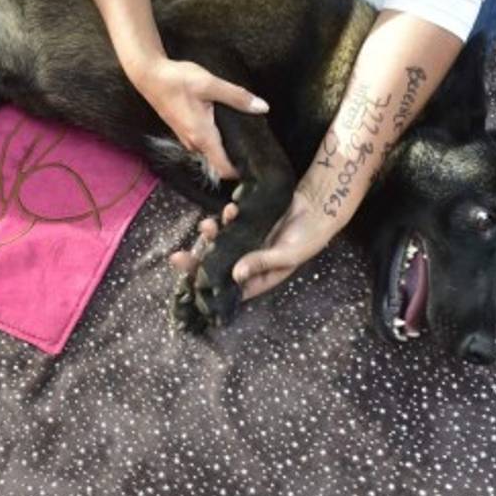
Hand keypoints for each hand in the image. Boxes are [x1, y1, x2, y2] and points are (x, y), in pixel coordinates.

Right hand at [132, 57, 267, 179]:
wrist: (149, 75)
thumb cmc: (177, 80)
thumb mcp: (210, 84)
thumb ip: (237, 96)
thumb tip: (262, 107)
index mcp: (202, 136)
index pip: (223, 168)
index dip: (240, 171)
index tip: (256, 165)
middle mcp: (193, 143)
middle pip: (218, 161)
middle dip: (235, 157)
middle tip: (255, 146)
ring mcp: (186, 138)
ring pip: (210, 152)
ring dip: (224, 147)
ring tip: (242, 134)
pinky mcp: (182, 131)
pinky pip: (203, 143)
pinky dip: (214, 140)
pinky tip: (223, 125)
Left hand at [170, 189, 334, 300]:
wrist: (318, 206)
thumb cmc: (308, 238)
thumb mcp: (287, 254)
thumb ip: (262, 262)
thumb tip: (236, 274)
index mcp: (258, 277)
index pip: (229, 288)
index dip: (209, 287)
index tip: (189, 282)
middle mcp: (248, 261)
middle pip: (217, 265)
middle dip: (197, 261)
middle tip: (177, 258)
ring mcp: (246, 241)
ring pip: (220, 241)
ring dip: (211, 234)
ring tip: (207, 225)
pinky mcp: (246, 222)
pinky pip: (230, 222)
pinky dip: (226, 216)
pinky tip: (230, 209)